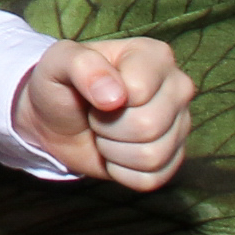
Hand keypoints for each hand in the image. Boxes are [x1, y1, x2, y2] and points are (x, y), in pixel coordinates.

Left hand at [14, 37, 193, 189]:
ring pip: (151, 155)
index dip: (104, 99)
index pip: (139, 90)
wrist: (54, 121)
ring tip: (104, 130)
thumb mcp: (57, 62)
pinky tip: (114, 151)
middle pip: (148, 126)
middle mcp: (178, 87)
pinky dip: (120, 171)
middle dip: (108, 126)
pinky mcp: (173, 159)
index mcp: (155, 56)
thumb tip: (114, 96)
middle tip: (96, 113)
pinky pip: (150, 179)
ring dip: (113, 149)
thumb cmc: (61, 84)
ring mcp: (180, 125)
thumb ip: (80, 65)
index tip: (92, 91)